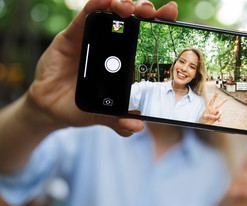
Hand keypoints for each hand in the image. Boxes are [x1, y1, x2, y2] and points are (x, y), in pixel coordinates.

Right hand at [26, 0, 177, 136]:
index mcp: (124, 62)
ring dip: (124, 4)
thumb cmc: (81, 107)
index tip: (171, 16)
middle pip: (133, 21)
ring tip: (130, 9)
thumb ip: (118, 121)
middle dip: (146, 11)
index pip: (146, 39)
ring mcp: (93, 38)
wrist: (50, 106)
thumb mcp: (102, 116)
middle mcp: (112, 46)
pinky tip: (106, 1)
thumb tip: (136, 126)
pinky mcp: (73, 34)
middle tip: (151, 12)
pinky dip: (97, 4)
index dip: (159, 25)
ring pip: (112, 12)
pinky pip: (86, 14)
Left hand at [199, 92, 226, 124]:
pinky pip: (220, 118)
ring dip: (219, 115)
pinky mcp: (216, 118)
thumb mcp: (204, 116)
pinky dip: (220, 119)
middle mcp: (213, 110)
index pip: (212, 101)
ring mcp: (215, 114)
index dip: (214, 97)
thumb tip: (216, 117)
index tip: (217, 93)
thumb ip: (210, 116)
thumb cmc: (202, 119)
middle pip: (219, 105)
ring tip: (217, 117)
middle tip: (226, 99)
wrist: (203, 123)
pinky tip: (218, 120)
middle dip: (223, 102)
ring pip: (220, 112)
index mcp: (209, 108)